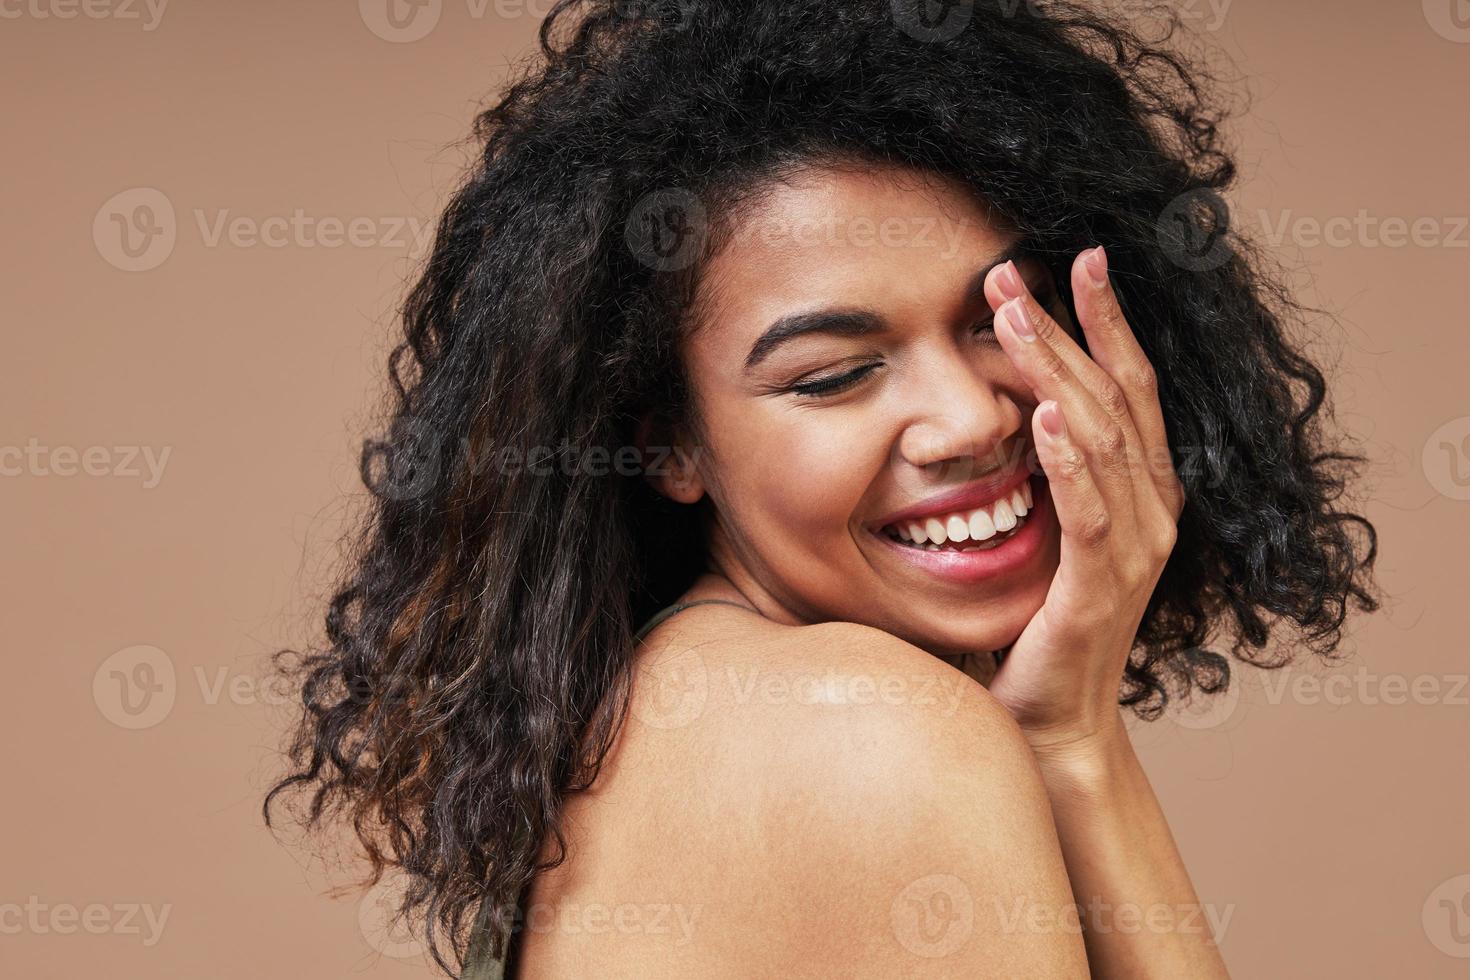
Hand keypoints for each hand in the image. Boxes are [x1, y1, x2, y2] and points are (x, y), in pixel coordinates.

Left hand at [980, 246, 1186, 750]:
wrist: (1053, 719)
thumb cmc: (1041, 624)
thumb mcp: (1045, 531)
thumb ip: (1043, 473)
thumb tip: (1004, 405)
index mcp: (1141, 490)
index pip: (1127, 386)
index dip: (1105, 321)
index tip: (1073, 258)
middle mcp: (1151, 509)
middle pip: (1112, 396)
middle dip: (1066, 327)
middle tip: (1013, 271)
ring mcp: (1133, 549)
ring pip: (1099, 440)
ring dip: (1056, 373)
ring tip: (1014, 318)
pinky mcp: (1100, 589)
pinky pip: (1088, 514)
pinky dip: (1068, 463)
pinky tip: (1043, 419)